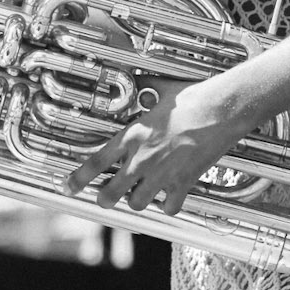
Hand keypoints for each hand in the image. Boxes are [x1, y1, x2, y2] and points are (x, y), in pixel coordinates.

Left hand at [66, 80, 249, 217]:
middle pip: (111, 193)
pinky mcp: (184, 183)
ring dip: (136, 201)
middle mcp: (143, 159)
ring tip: (140, 194)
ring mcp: (163, 174)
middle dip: (103, 199)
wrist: (221, 110)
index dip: (77, 179)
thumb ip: (144, 90)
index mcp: (133, 136)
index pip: (95, 162)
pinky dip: (168, 205)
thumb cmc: (193, 97)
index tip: (68, 188)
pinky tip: (170, 197)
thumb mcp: (161, 90)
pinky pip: (169, 207)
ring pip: (137, 204)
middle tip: (103, 199)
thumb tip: (137, 81)